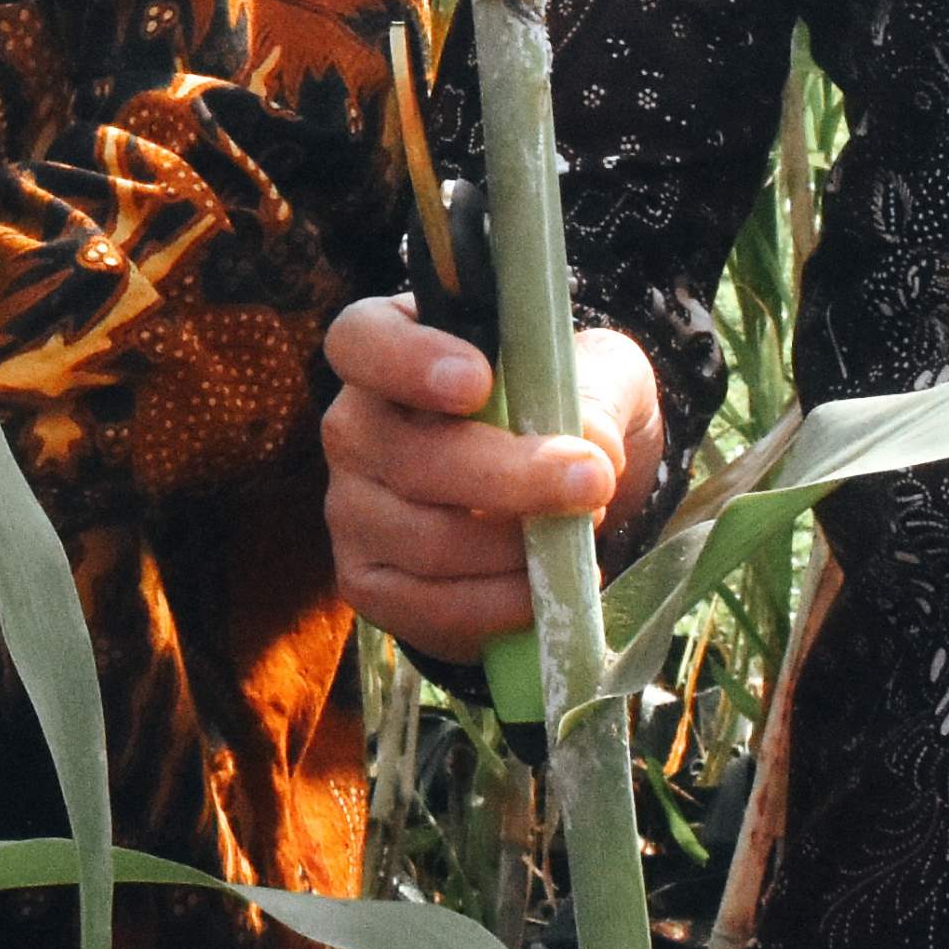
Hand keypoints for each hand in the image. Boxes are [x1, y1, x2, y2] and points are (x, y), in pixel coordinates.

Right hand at [317, 295, 665, 659]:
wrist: (550, 499)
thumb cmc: (558, 412)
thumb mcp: (597, 374)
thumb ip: (598, 391)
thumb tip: (591, 441)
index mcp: (387, 347)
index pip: (362, 342)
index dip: (408, 361)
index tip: (478, 382)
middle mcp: (353, 427)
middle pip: (407, 457)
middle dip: (508, 478)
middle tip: (592, 480)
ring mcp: (351, 509)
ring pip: (427, 539)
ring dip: (518, 546)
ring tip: (580, 535)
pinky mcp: (368, 582)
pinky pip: (431, 606)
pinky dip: (504, 604)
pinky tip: (549, 585)